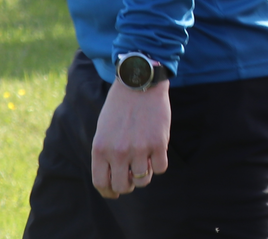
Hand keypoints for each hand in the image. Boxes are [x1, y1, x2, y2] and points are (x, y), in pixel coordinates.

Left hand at [91, 78, 169, 197]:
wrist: (139, 82)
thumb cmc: (120, 105)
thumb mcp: (103, 130)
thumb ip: (105, 153)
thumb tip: (114, 176)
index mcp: (100, 149)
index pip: (102, 183)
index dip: (109, 191)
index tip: (115, 192)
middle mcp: (118, 152)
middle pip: (123, 186)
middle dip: (128, 185)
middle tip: (132, 176)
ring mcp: (139, 148)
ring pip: (142, 179)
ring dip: (144, 175)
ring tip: (146, 162)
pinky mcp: (159, 142)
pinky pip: (160, 168)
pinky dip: (159, 164)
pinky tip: (157, 153)